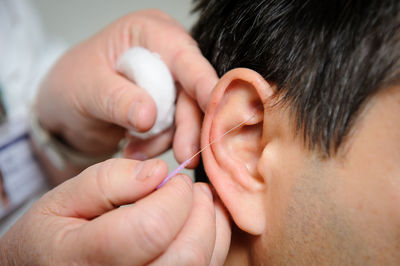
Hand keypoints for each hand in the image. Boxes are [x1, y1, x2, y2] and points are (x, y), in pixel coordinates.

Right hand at [0, 159, 230, 264]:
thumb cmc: (52, 237)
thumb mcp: (63, 199)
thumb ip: (108, 181)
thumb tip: (158, 171)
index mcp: (83, 259)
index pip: (151, 229)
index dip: (174, 196)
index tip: (172, 177)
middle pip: (185, 254)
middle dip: (198, 210)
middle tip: (190, 187)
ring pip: (200, 265)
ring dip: (211, 225)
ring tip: (198, 200)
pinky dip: (213, 242)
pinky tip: (200, 221)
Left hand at [36, 9, 217, 165]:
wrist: (64, 112)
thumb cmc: (71, 86)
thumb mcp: (86, 89)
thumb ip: (117, 99)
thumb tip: (148, 115)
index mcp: (150, 32)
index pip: (185, 57)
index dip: (203, 82)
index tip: (215, 107)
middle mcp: (168, 54)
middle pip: (194, 90)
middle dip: (189, 125)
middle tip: (186, 154)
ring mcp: (170, 83)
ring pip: (188, 115)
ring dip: (166, 140)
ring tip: (134, 152)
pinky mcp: (169, 108)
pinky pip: (176, 130)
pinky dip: (158, 145)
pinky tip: (135, 150)